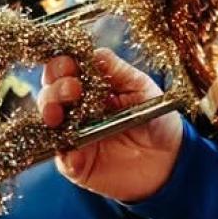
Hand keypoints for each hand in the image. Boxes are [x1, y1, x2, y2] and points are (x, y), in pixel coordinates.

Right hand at [39, 49, 182, 201]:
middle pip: (50, 94)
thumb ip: (119, 72)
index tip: (69, 65)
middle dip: (55, 88)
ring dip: (50, 115)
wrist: (168, 159)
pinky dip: (67, 157)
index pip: (64, 70)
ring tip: (57, 115)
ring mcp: (73, 136)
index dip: (61, 65)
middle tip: (72, 89)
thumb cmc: (156, 119)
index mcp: (89, 86)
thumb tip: (96, 53)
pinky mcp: (76, 164)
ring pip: (49, 124)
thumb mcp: (143, 89)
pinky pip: (64, 161)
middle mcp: (75, 109)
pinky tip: (75, 154)